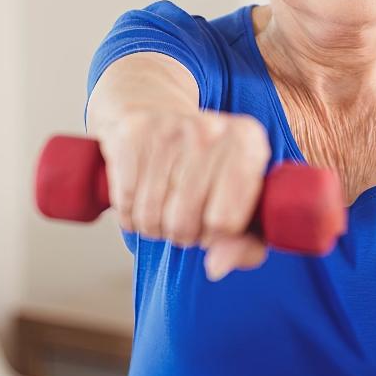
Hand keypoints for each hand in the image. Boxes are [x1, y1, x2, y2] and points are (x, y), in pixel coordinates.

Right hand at [94, 107, 272, 279]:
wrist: (150, 107)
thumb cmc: (202, 165)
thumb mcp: (239, 197)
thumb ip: (246, 243)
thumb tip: (216, 268)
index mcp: (249, 144)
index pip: (227, 223)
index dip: (213, 235)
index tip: (210, 222)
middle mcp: (213, 131)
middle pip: (186, 224)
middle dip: (180, 233)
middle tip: (181, 216)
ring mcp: (171, 130)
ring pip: (152, 218)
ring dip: (152, 227)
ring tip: (160, 207)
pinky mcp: (133, 135)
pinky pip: (125, 204)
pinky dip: (128, 215)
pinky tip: (138, 199)